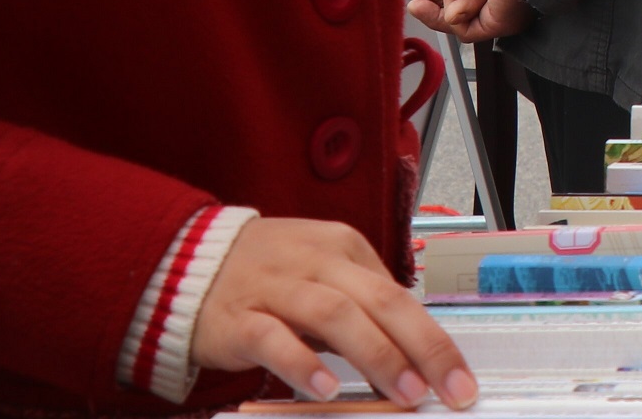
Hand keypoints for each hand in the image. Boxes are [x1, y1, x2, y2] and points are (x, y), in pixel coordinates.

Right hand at [190, 215, 474, 408]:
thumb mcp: (322, 274)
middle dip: (423, 347)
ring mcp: (276, 287)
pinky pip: (274, 338)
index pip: (400, 295)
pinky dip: (302, 363)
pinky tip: (324, 389)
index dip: (434, 338)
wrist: (182, 262)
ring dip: (375, 355)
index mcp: (343, 248)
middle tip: (449, 388)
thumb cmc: (265, 273)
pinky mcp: (237, 318)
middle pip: (381, 301)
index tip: (459, 376)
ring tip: (404, 392)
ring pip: (336, 316)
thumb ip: (362, 309)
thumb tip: (411, 357)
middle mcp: (316, 262)